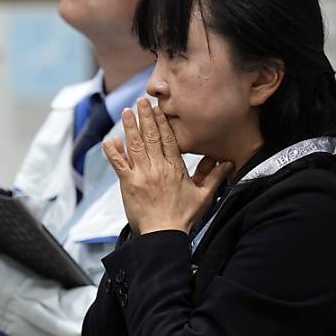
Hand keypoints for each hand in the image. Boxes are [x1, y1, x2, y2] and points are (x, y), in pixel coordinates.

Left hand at [103, 99, 232, 234]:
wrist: (164, 234)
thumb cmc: (183, 217)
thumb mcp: (203, 195)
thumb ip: (214, 176)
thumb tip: (227, 162)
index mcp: (175, 167)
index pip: (168, 139)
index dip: (162, 122)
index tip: (158, 108)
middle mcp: (158, 167)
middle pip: (151, 137)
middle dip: (145, 117)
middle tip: (141, 101)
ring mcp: (142, 174)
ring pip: (135, 146)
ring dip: (130, 127)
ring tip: (126, 111)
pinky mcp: (128, 184)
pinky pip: (119, 164)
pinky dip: (113, 152)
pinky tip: (108, 140)